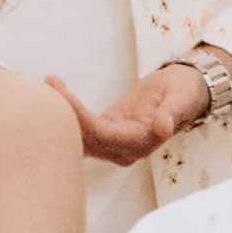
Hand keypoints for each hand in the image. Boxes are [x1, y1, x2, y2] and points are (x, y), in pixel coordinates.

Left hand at [58, 64, 210, 169]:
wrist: (184, 91)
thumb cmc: (184, 93)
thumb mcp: (182, 98)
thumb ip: (172, 113)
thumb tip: (162, 127)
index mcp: (141, 143)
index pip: (102, 135)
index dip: (80, 117)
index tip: (62, 93)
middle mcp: (124, 149)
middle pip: (85, 139)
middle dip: (63, 114)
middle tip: (47, 83)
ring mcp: (114, 142)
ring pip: (80, 136)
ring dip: (61, 114)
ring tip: (47, 83)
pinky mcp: (106, 130)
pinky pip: (82, 127)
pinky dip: (67, 111)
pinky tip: (55, 90)